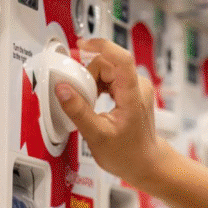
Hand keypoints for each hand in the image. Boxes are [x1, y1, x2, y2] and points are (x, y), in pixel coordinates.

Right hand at [55, 38, 166, 188]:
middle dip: (88, 76)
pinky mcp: (132, 92)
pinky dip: (98, 86)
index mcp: (133, 94)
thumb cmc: (127, 154)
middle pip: (108, 64)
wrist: (145, 163)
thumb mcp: (97, 136)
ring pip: (107, 71)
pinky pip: (111, 78)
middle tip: (80, 97)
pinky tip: (94, 102)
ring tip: (88, 104)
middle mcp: (139, 86)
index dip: (101, 46)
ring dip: (92, 82)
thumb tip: (62, 89)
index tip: (81, 45)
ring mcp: (137, 88)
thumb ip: (78, 111)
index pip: (121, 59)